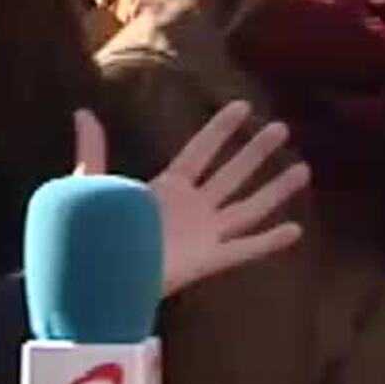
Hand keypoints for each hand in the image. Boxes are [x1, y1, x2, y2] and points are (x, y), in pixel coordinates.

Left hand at [74, 102, 308, 296]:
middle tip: (281, 127)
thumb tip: (82, 112)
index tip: (243, 106)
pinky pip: (246, 249)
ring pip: (248, 206)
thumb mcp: (92, 185)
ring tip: (303, 170)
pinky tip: (295, 230)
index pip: (201, 151)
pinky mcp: (209, 260)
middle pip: (232, 173)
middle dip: (256, 151)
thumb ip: (92, 150)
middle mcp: (192, 207)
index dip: (220, 129)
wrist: (99, 278)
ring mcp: (204, 234)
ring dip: (275, 189)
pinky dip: (270, 241)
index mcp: (167, 187)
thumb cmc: (95, 233)